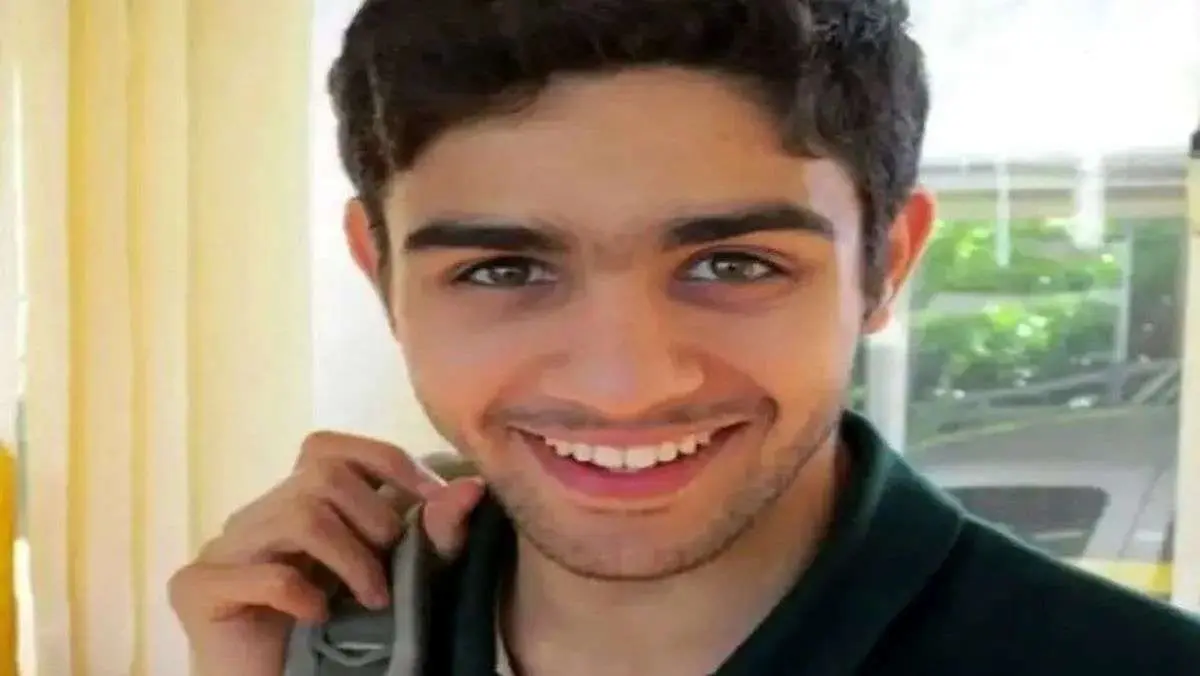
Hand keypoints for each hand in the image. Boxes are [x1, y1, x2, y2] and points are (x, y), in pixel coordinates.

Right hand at [168, 432, 483, 675]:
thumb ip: (433, 534)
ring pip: (298, 514)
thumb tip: (472, 487)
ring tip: (372, 602)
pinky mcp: (196, 588)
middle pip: (320, 474)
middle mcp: (253, 517)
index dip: (386, 463)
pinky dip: (305, 596)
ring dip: (351, 560)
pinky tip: (317, 619)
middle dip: (373, 520)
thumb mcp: (400, 577)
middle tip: (389, 575)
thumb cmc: (341, 639)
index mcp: (295, 504)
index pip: (330, 447)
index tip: (431, 501)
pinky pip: (264, 573)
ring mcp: (221, 550)